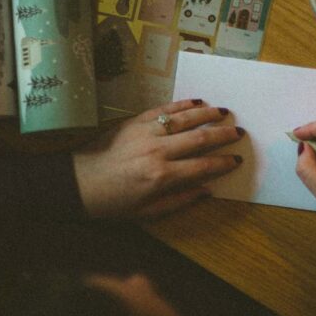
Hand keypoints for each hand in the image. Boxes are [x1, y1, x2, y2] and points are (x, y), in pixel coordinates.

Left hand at [73, 99, 243, 218]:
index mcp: (162, 176)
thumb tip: (207, 190)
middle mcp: (157, 151)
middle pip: (198, 139)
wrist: (76, 184)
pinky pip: (163, 109)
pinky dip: (182, 105)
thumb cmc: (111, 204)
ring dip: (207, 115)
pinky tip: (196, 102)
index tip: (236, 159)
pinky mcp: (134, 121)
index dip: (222, 163)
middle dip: (222, 135)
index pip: (202, 166)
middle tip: (239, 132)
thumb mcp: (146, 213)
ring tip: (224, 112)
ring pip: (184, 119)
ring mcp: (146, 133)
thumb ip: (179, 200)